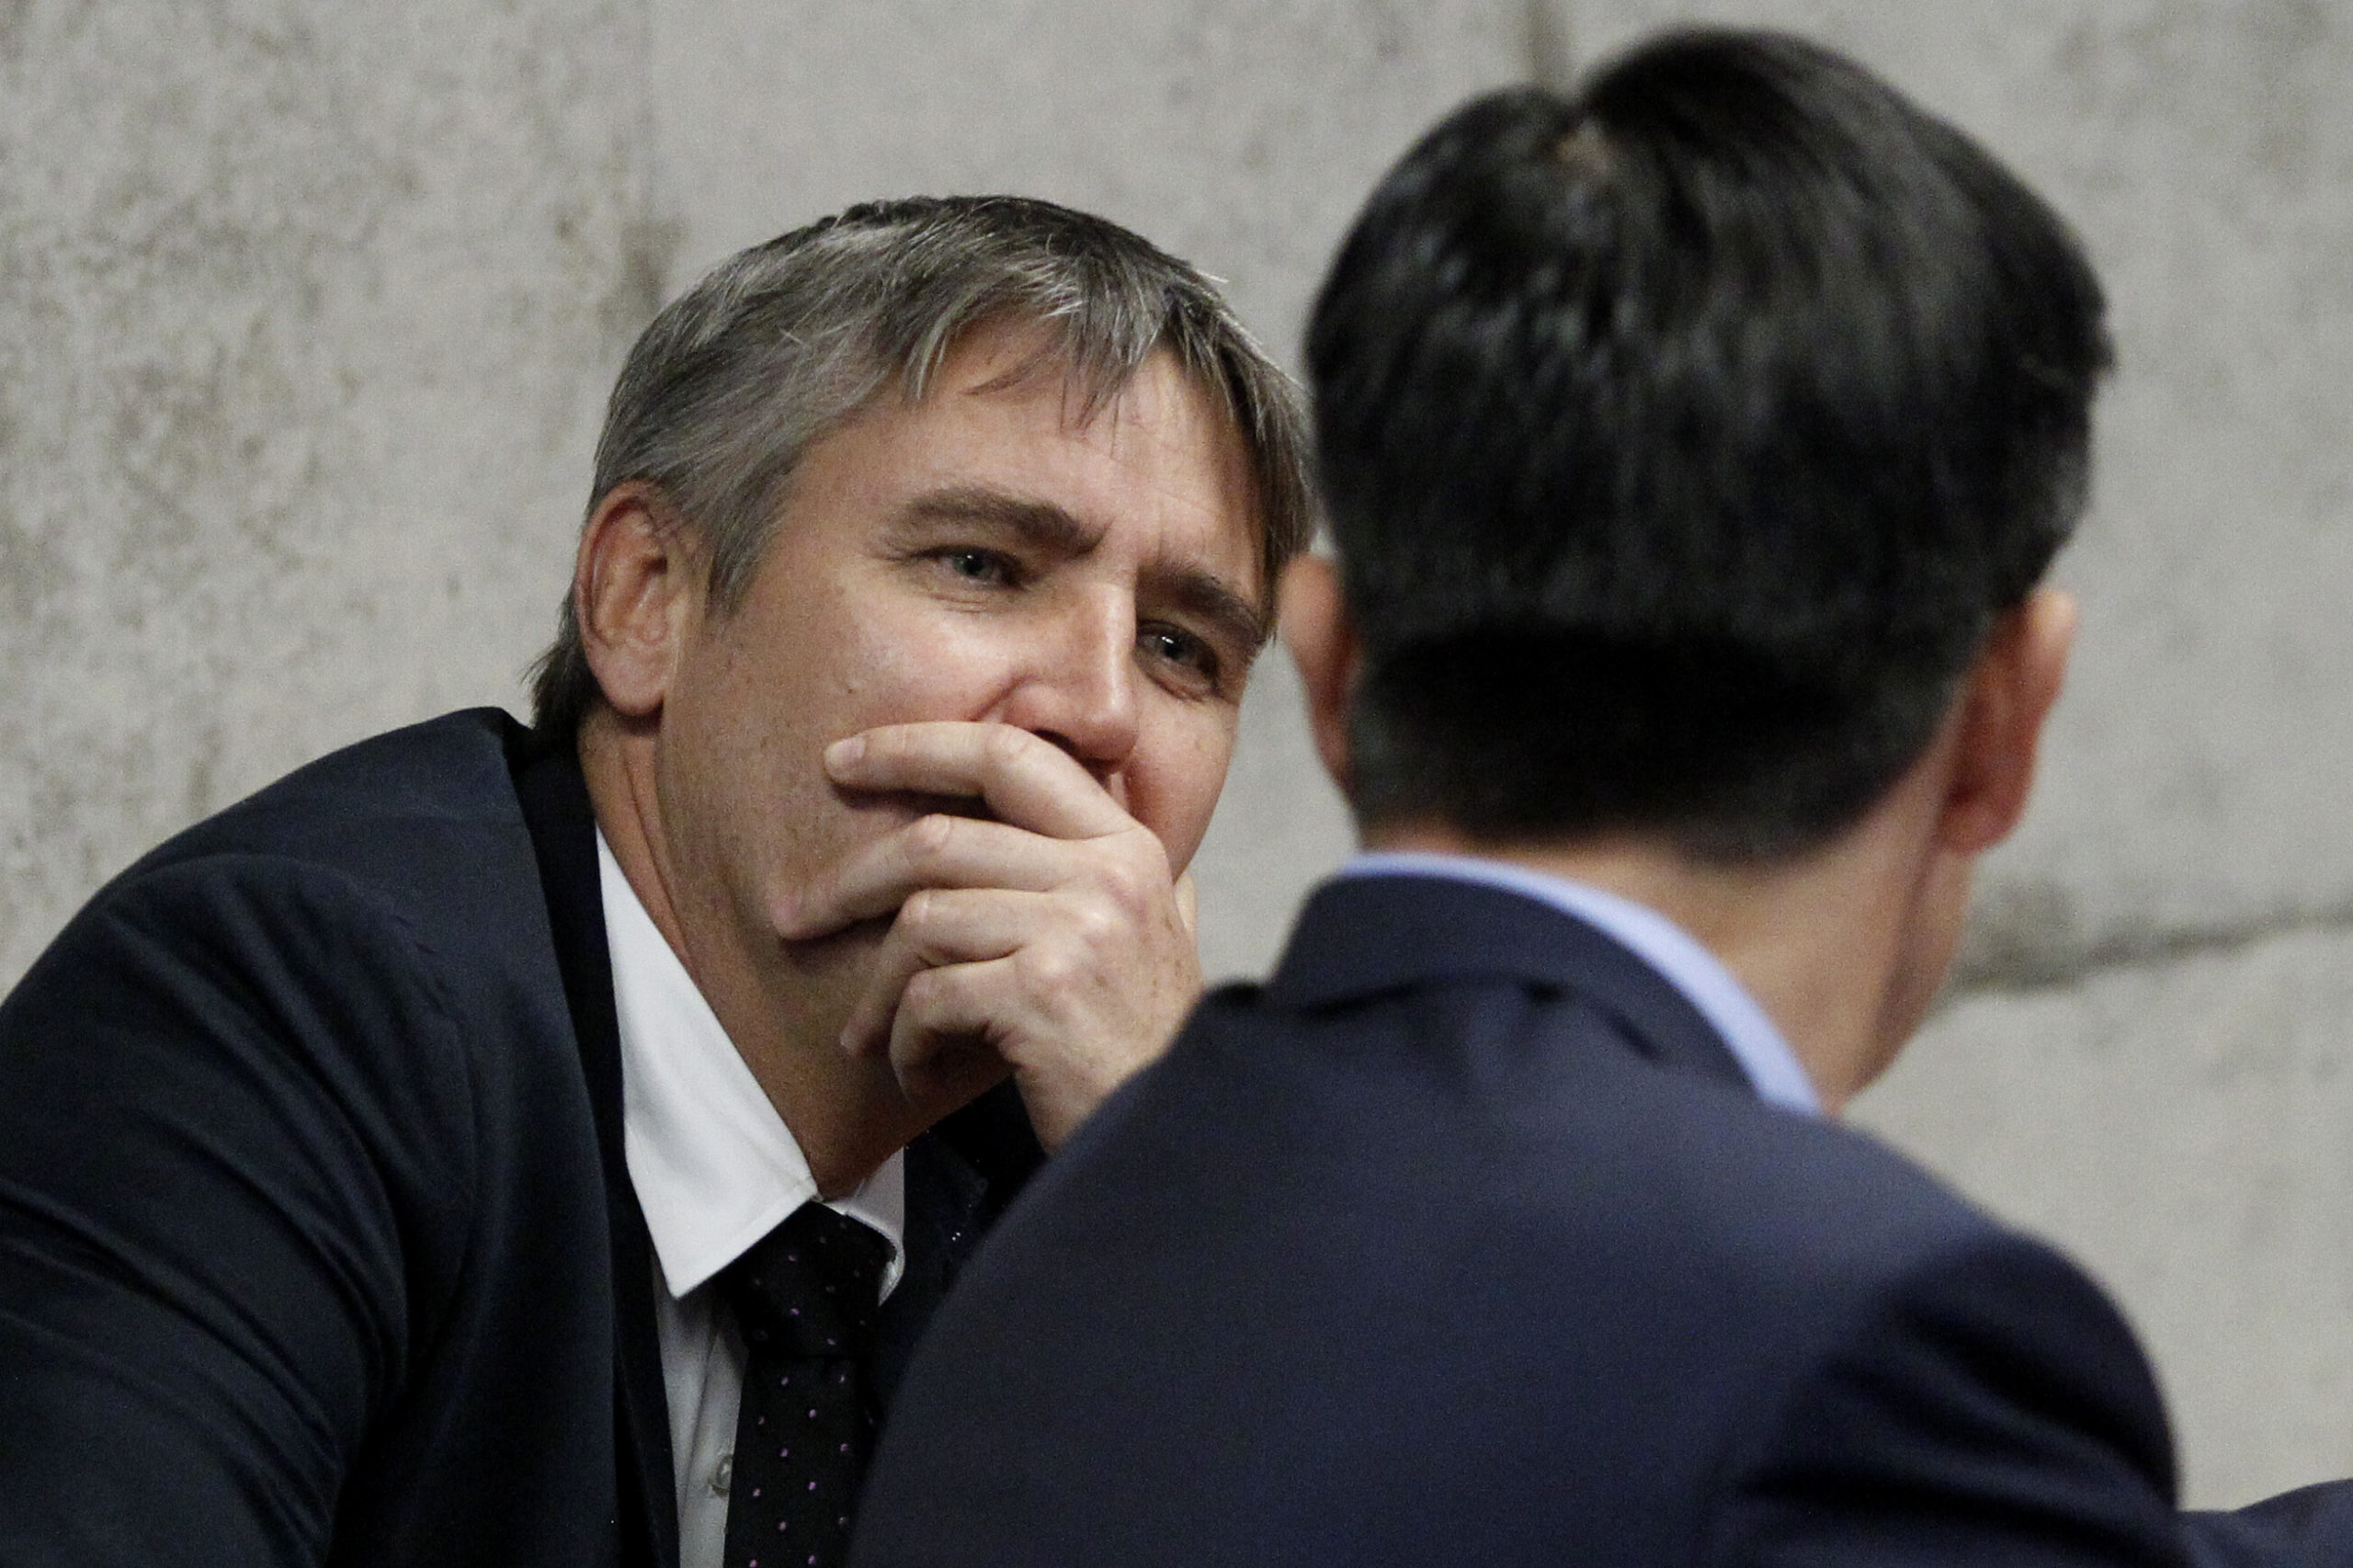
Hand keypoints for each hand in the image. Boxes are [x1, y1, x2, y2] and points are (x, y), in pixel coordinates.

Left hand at [774, 722, 1204, 1148]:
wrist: (1177, 1134)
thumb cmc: (1145, 1042)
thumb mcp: (1147, 929)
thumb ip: (1100, 867)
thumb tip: (1039, 801)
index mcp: (1124, 844)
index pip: (1008, 752)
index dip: (915, 746)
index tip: (845, 759)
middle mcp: (1106, 872)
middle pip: (938, 839)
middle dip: (849, 881)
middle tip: (798, 914)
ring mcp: (1077, 929)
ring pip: (922, 922)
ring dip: (878, 990)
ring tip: (871, 1034)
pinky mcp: (1041, 992)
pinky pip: (928, 997)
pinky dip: (905, 1041)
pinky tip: (917, 1071)